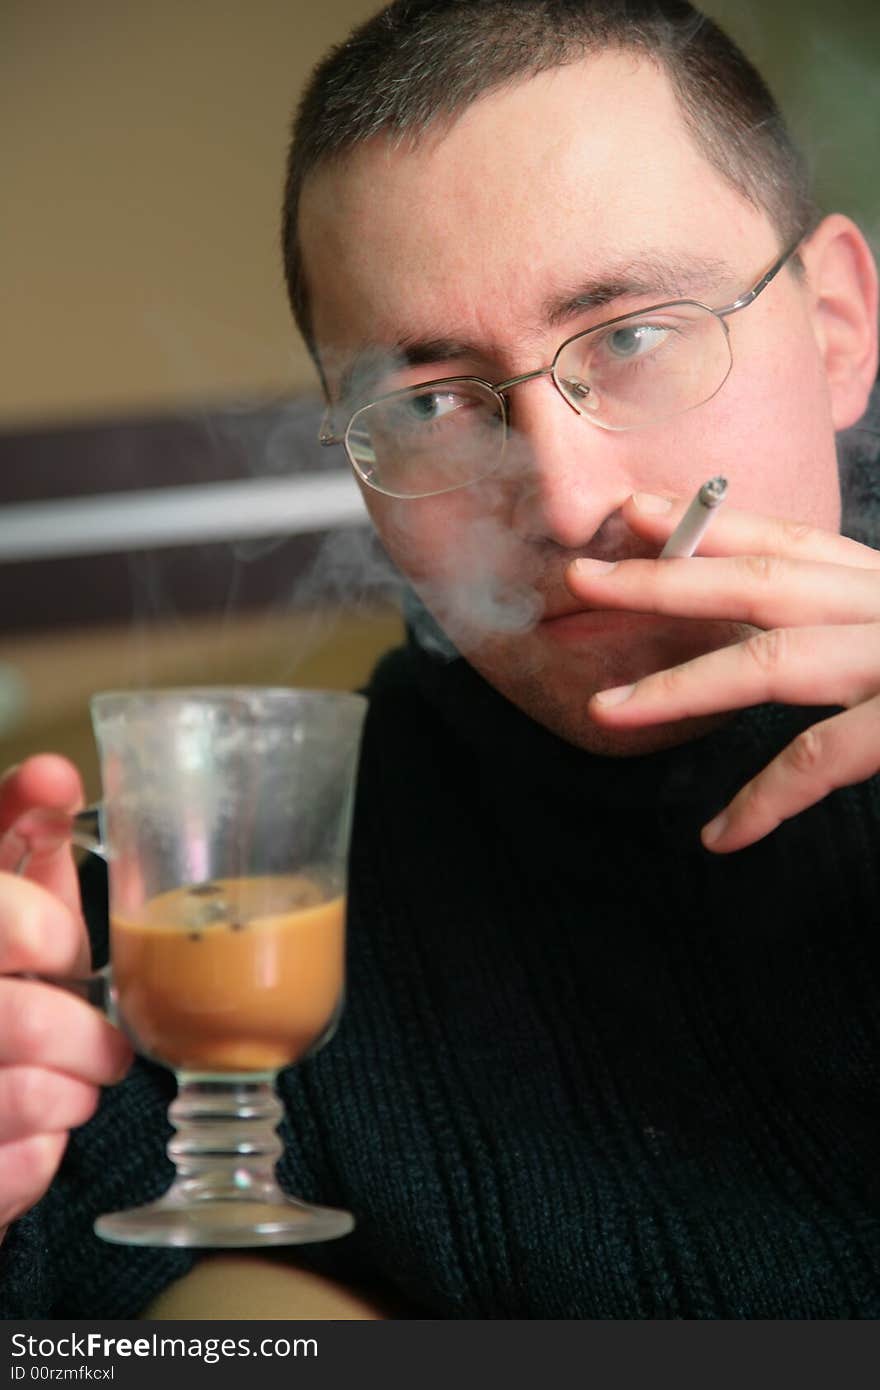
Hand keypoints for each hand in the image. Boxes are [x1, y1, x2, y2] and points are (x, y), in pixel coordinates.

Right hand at [0, 757, 131, 1239]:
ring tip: (73, 1084)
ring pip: (22, 1096)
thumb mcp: (0, 897)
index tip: (63, 948)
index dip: (47, 931)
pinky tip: (34, 1134)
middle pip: (20, 1018)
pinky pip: (12, 1173)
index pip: (4, 915)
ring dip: (69, 1093)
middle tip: (103, 1042)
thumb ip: (18, 831)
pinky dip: (39, 1156)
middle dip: (81, 1033)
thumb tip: (56, 772)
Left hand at [565, 492, 879, 853]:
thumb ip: (858, 626)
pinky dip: (763, 801)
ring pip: (772, 662)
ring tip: (604, 711)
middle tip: (580, 579)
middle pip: (763, 584)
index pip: (791, 544)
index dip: (710, 525)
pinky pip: (819, 759)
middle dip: (661, 581)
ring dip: (678, 687)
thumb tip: (799, 637)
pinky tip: (718, 836)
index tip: (634, 511)